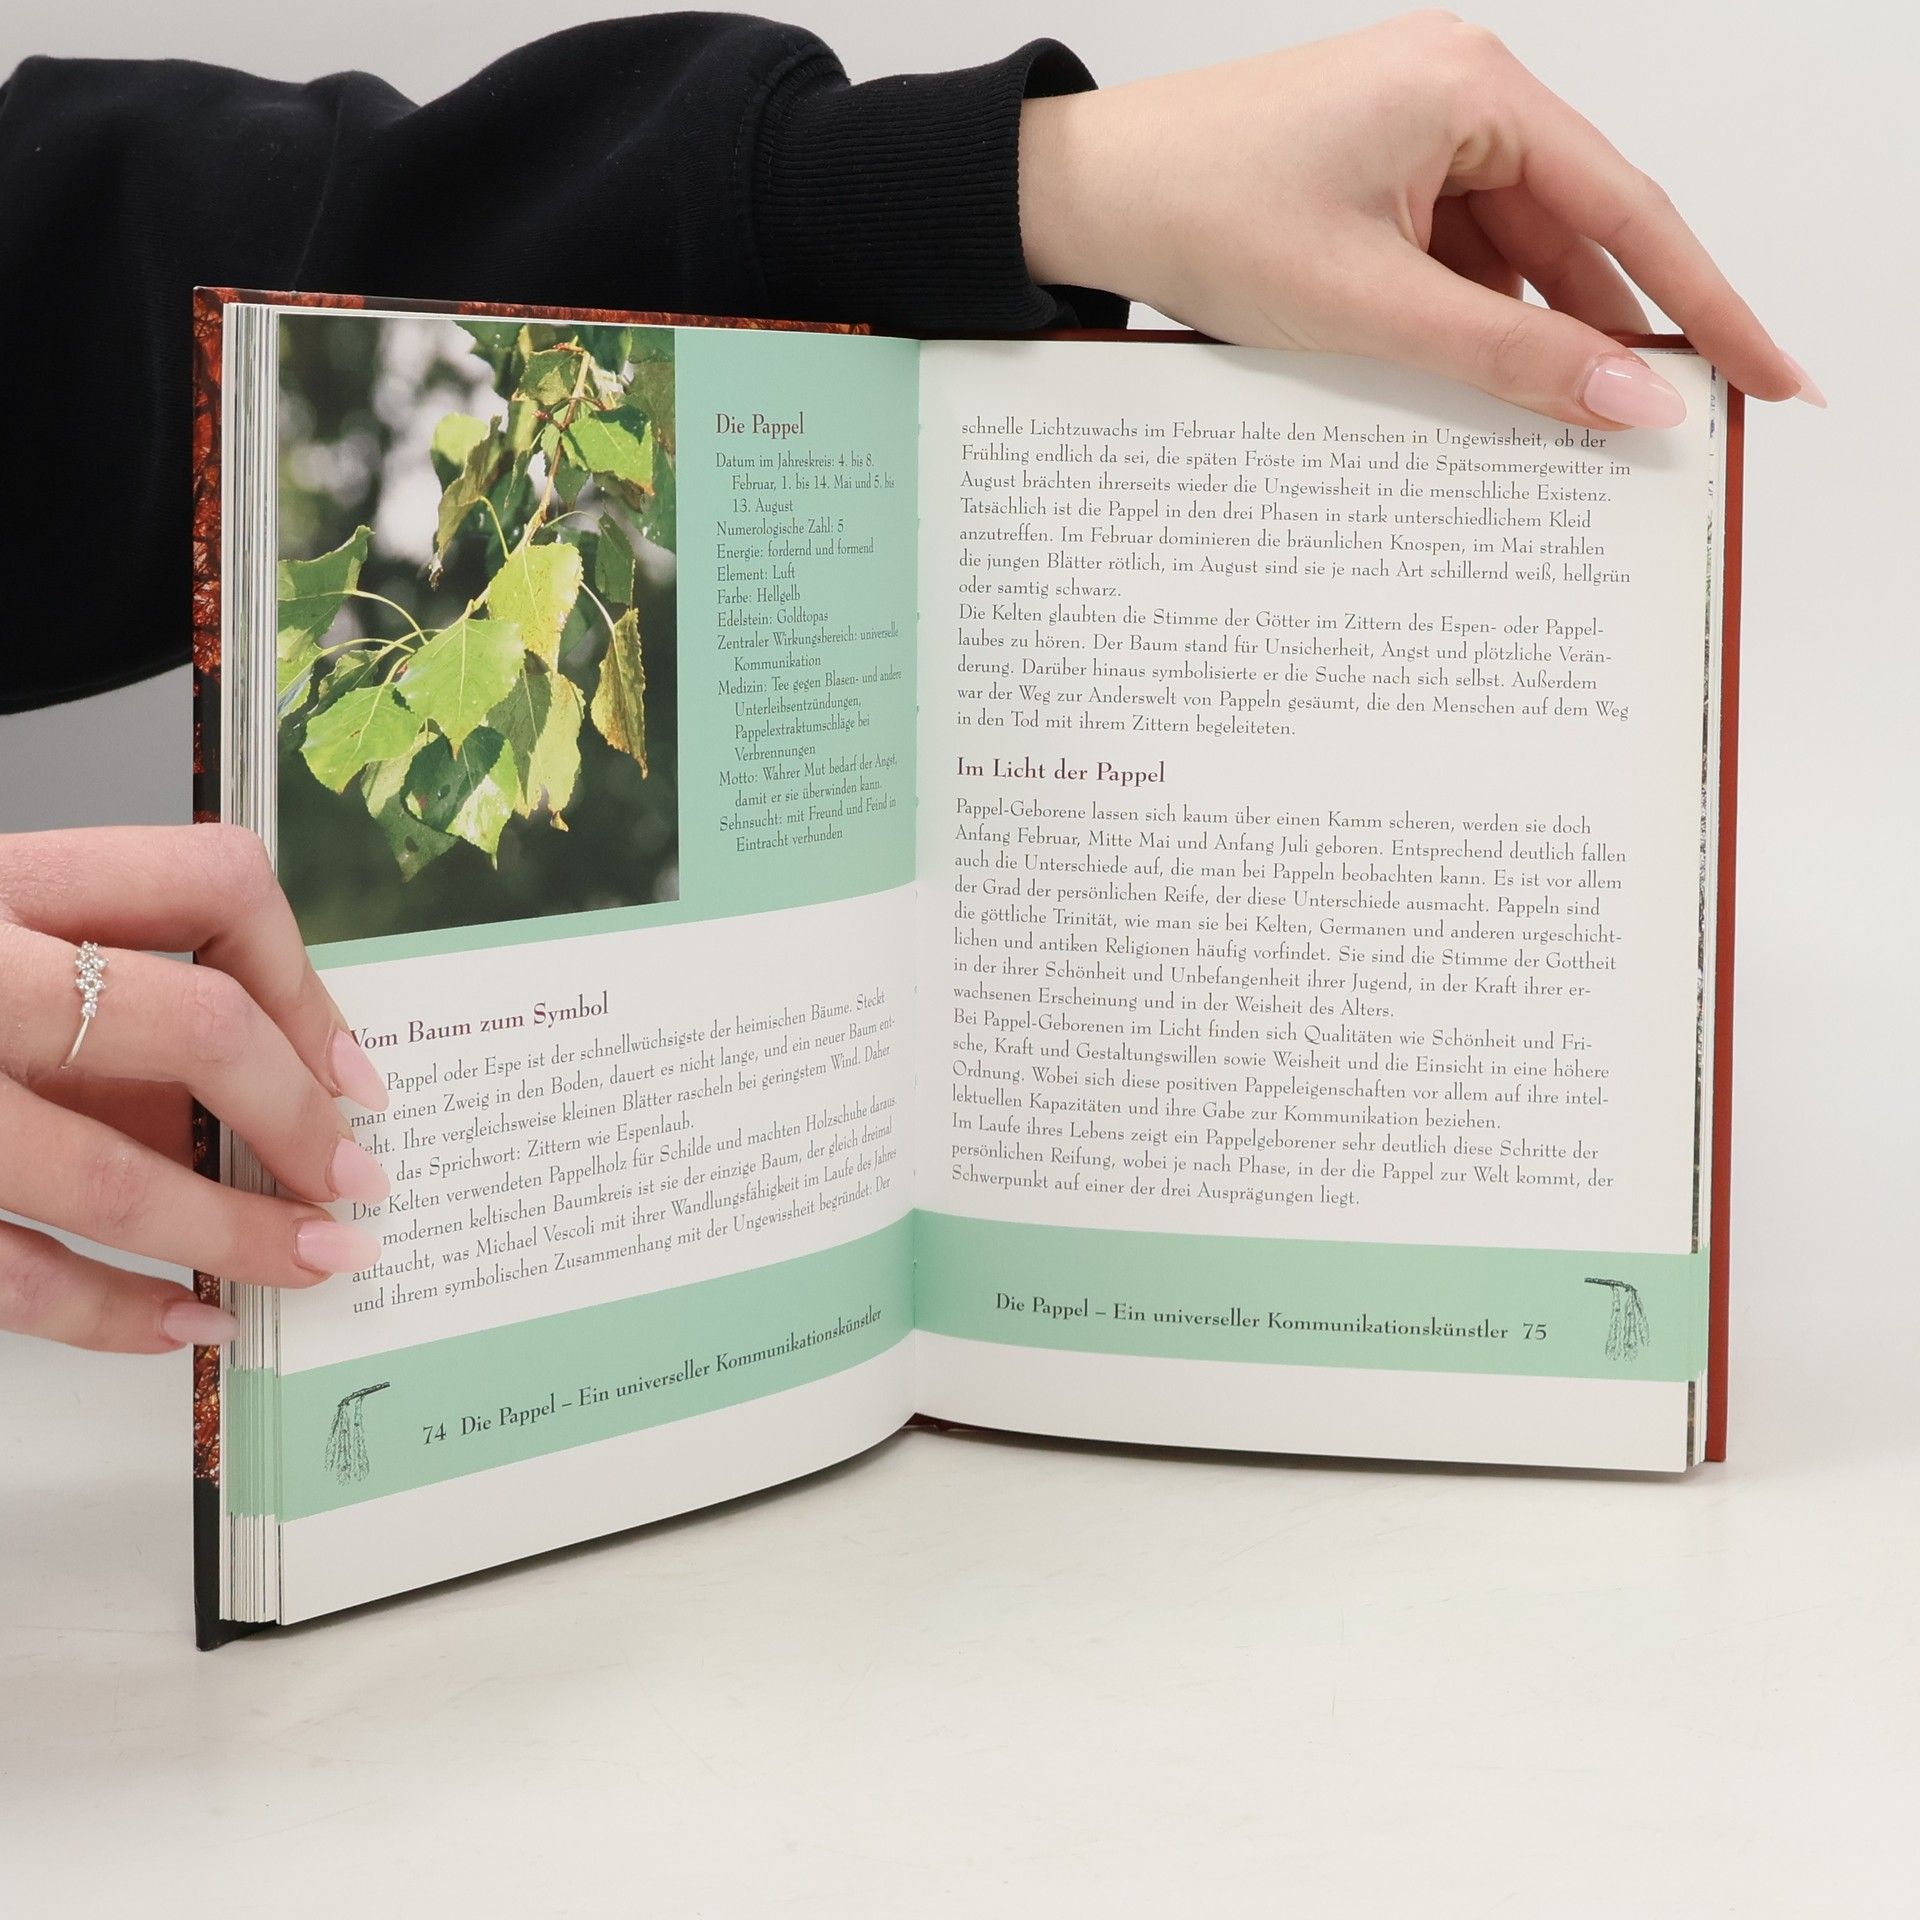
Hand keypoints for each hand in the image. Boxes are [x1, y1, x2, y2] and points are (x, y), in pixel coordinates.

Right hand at [0, 826, 389, 1352]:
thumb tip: (275, 1101)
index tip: (352, 1072)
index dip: (307, 981)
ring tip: (309, 1260)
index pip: (210, 883)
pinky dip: (115, 1312)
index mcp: (2, 882)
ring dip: (235, 1231)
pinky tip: (186, 1323)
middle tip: (354, 1177)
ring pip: (110, 1173)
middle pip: (191, 1024)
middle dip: (298, 1117)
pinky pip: (11, 1273)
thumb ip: (107, 1003)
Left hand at [1018, 10, 1820, 425]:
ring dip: (1531, 339)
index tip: (1766, 374)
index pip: (1626, 211)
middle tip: (1670, 428)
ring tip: (1566, 429)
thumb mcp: (1371, 303)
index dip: (1707, 304)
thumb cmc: (1201, 213)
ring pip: (1509, 256)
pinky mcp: (1373, 176)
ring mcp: (1413, 135)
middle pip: (1573, 234)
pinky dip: (1470, 323)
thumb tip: (1628, 400)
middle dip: (1612, 333)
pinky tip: (1479, 389)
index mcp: (1474, 89)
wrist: (1082, 197)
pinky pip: (1452, 258)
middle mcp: (1457, 94)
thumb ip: (1508, 358)